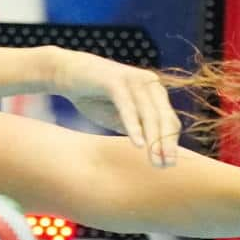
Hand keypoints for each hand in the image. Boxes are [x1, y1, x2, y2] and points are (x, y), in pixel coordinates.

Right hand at [49, 48, 180, 165]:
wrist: (68, 73)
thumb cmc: (96, 98)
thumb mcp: (121, 118)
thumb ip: (139, 130)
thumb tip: (157, 153)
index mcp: (154, 93)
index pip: (170, 121)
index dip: (171, 144)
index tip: (168, 165)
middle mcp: (150, 84)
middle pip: (165, 118)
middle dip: (167, 144)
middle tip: (167, 166)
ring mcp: (134, 80)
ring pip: (149, 114)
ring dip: (154, 139)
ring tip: (155, 160)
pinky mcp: (116, 81)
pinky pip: (128, 107)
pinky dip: (133, 126)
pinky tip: (137, 144)